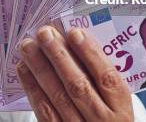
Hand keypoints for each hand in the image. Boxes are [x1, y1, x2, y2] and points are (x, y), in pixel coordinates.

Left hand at [17, 26, 132, 121]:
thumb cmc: (104, 117)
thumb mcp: (113, 103)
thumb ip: (99, 78)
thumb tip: (73, 42)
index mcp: (121, 111)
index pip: (107, 78)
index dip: (90, 54)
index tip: (74, 32)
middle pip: (78, 86)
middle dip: (59, 56)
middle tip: (45, 33)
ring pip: (58, 97)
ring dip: (40, 67)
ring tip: (29, 46)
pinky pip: (43, 111)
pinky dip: (32, 87)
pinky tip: (24, 69)